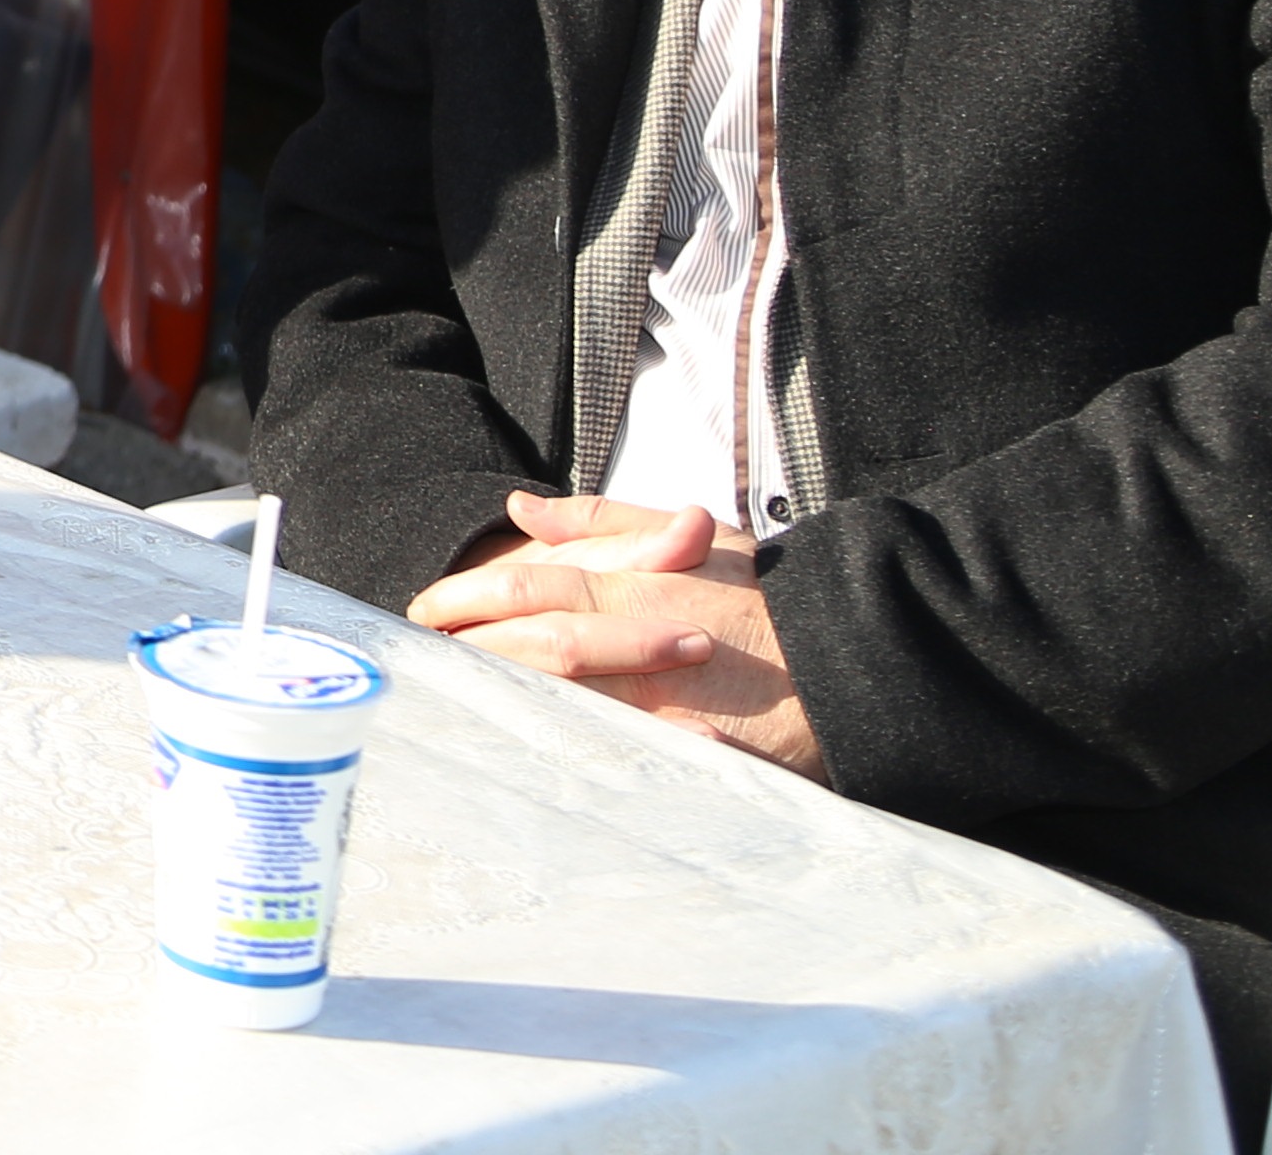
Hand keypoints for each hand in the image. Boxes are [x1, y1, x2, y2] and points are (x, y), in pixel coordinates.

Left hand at [411, 493, 828, 780]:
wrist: (851, 655)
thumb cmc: (765, 593)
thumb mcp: (694, 537)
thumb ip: (603, 520)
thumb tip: (523, 508)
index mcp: (631, 584)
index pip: (527, 588)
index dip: (467, 600)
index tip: (424, 611)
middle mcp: (637, 640)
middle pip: (530, 646)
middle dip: (468, 653)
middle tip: (420, 659)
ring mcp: (660, 701)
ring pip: (560, 701)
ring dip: (502, 703)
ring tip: (448, 706)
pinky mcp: (686, 751)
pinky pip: (614, 756)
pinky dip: (566, 756)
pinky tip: (523, 763)